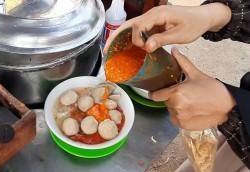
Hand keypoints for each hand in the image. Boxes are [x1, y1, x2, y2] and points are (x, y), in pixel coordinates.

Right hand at [103, 3, 230, 52]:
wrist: (203, 17)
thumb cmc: (194, 24)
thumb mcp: (180, 34)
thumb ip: (162, 40)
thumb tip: (146, 47)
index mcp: (158, 14)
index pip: (138, 25)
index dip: (136, 38)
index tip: (142, 48)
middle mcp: (151, 15)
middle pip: (129, 24)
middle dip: (116, 36)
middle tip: (106, 49)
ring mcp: (151, 19)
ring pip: (131, 28)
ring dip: (121, 38)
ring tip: (110, 50)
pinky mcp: (153, 24)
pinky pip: (139, 31)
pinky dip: (131, 39)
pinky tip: (126, 48)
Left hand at [149, 47, 235, 130]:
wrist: (227, 106)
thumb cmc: (211, 89)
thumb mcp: (195, 74)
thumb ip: (182, 62)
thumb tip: (174, 50)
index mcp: (175, 93)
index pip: (155, 96)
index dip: (155, 93)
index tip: (156, 92)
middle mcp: (175, 106)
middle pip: (165, 102)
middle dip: (171, 98)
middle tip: (183, 94)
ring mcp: (179, 117)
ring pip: (171, 111)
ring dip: (176, 107)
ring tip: (189, 103)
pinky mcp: (183, 126)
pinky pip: (176, 119)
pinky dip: (180, 115)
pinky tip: (191, 111)